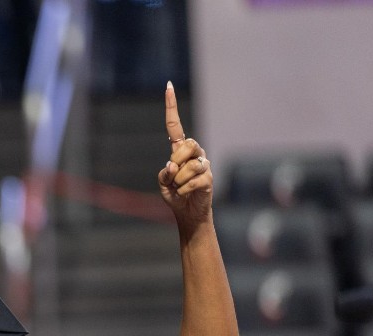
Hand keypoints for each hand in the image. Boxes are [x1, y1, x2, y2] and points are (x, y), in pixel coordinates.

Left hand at [157, 81, 212, 231]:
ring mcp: (204, 164)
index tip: (168, 86)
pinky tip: (185, 194)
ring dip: (179, 181)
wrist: (188, 212)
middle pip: (188, 144)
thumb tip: (172, 165)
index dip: (171, 107)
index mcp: (180, 150)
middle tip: (174, 176)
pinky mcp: (209, 178)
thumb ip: (165, 173)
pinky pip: (194, 181)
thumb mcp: (163, 183)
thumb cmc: (175, 194)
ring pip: (190, 166)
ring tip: (180, 188)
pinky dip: (184, 190)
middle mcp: (194, 153)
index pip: (175, 126)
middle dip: (178, 161)